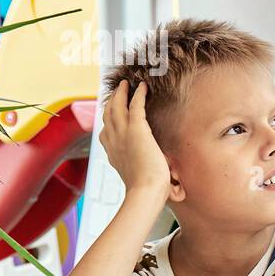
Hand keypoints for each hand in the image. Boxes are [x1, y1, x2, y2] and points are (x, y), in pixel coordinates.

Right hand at [99, 80, 170, 200]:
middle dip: (111, 100)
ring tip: (126, 84)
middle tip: (117, 90)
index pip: (105, 131)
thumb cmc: (146, 190)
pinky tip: (143, 86)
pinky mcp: (136, 129)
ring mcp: (122, 133)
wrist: (145, 191)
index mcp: (112, 152)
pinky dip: (138, 94)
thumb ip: (146, 173)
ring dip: (121, 93)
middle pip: (107, 114)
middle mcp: (113, 140)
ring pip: (117, 105)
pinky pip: (135, 105)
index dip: (108, 120)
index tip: (111, 112)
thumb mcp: (141, 178)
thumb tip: (168, 184)